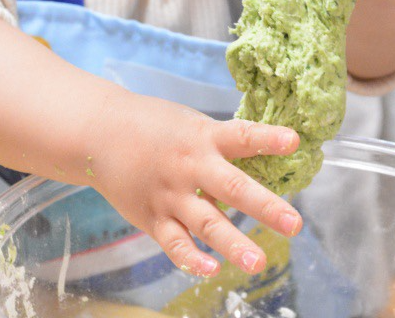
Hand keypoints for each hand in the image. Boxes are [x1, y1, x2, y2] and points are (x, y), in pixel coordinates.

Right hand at [84, 93, 301, 276]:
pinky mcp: (153, 218)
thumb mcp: (191, 125)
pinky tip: (212, 270)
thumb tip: (267, 161)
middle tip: (294, 224)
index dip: (267, 138)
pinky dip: (191, 259)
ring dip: (233, 244)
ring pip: (206, 223)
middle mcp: (190, 167)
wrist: (100, 134)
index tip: (293, 141)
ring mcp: (171, 195)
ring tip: (257, 262)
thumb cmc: (155, 127)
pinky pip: (175, 243)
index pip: (241, 136)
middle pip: (231, 187)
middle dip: (265, 207)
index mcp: (204, 138)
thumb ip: (223, 145)